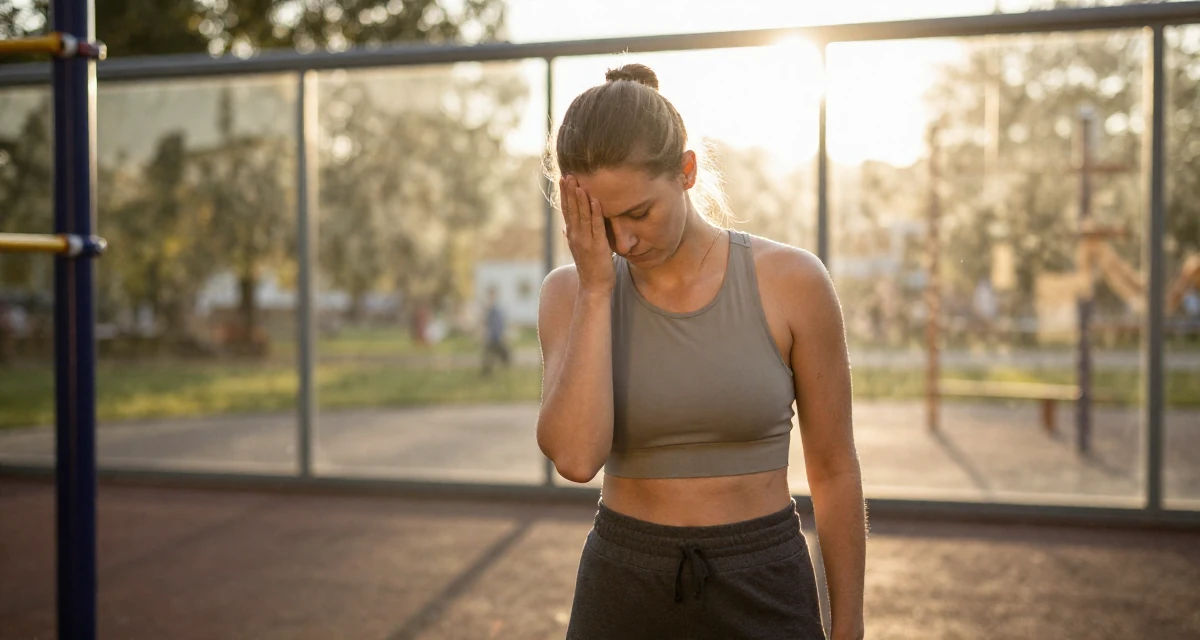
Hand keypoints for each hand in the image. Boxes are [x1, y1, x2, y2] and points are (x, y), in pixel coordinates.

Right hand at [560, 175, 614, 294]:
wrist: (593, 287)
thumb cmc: (589, 267)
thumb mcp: (578, 249)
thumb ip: (572, 236)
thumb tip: (564, 226)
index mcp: (572, 234)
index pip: (566, 210)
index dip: (565, 194)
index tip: (563, 178)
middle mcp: (576, 236)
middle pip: (571, 209)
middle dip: (569, 191)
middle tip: (568, 174)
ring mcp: (586, 241)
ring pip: (582, 215)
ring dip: (580, 198)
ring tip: (578, 183)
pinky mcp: (598, 246)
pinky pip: (597, 226)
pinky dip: (596, 213)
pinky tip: (595, 200)